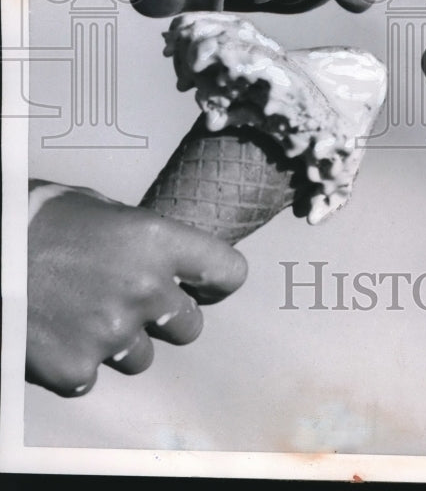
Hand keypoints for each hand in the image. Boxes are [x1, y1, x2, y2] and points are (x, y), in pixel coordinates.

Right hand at [27, 182, 247, 396]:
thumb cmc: (39, 219)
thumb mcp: (102, 209)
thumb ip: (144, 238)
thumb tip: (168, 257)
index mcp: (157, 241)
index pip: (228, 271)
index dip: (219, 279)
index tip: (208, 283)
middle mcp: (144, 289)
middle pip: (190, 326)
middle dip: (167, 317)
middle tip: (134, 301)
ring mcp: (111, 333)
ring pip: (142, 357)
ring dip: (122, 341)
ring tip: (84, 312)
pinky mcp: (75, 368)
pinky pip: (94, 374)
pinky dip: (78, 360)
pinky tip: (57, 331)